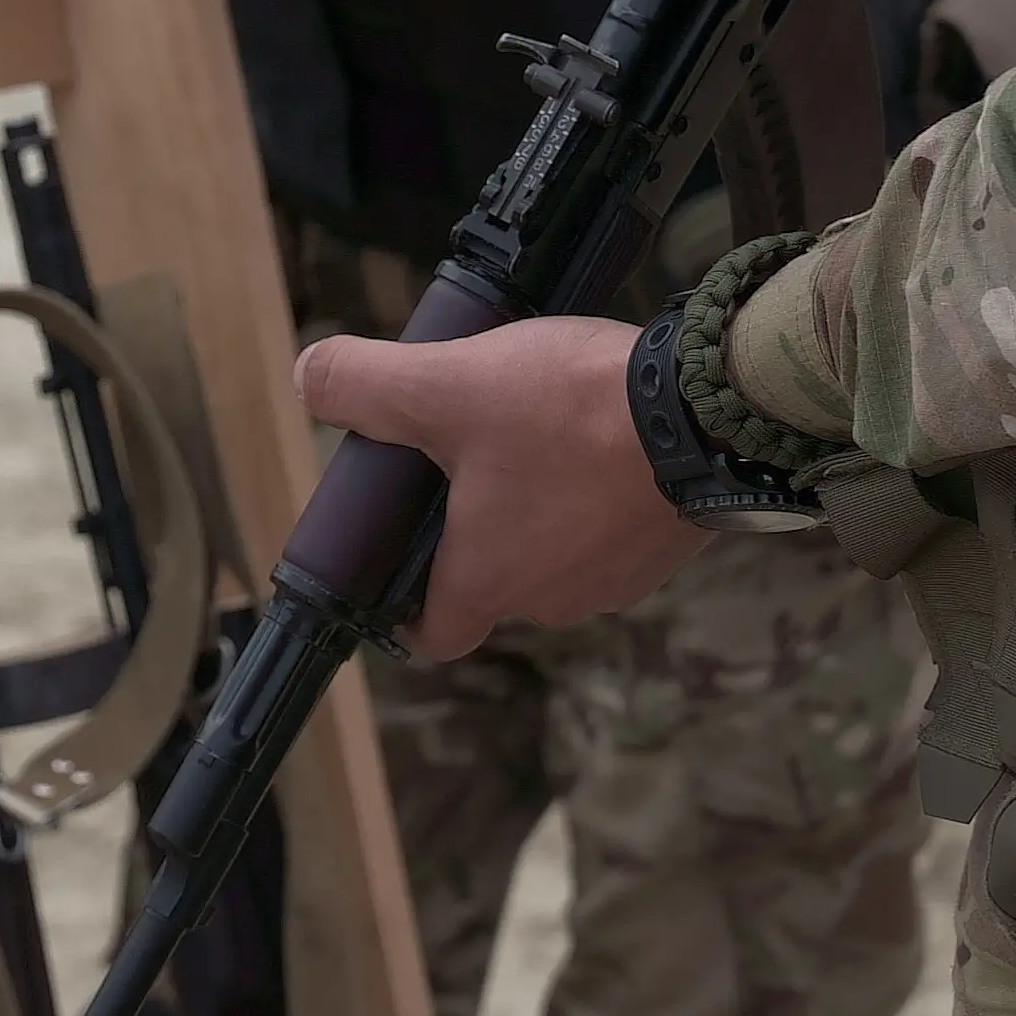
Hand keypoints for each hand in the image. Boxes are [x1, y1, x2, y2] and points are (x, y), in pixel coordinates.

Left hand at [298, 317, 706, 662]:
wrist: (707, 411)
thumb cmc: (571, 414)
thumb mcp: (445, 385)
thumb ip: (365, 386)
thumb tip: (308, 378)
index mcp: (488, 581)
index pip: (435, 637)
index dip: (408, 612)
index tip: (399, 565)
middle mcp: (553, 599)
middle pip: (494, 585)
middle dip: (475, 532)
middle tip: (464, 459)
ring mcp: (618, 578)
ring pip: (557, 556)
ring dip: (542, 510)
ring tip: (535, 434)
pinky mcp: (667, 547)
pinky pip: (613, 533)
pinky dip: (598, 498)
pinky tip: (597, 437)